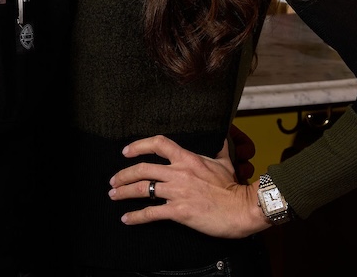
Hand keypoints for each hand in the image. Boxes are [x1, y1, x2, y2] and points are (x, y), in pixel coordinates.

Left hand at [109, 134, 266, 238]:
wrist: (243, 209)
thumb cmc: (234, 187)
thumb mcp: (224, 162)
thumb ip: (218, 149)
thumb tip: (221, 137)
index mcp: (187, 159)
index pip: (158, 144)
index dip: (139, 145)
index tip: (126, 151)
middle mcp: (178, 173)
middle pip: (142, 169)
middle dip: (123, 174)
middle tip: (114, 180)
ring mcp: (177, 192)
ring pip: (142, 189)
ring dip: (124, 192)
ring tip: (113, 195)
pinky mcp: (179, 211)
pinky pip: (151, 213)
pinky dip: (136, 216)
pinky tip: (126, 219)